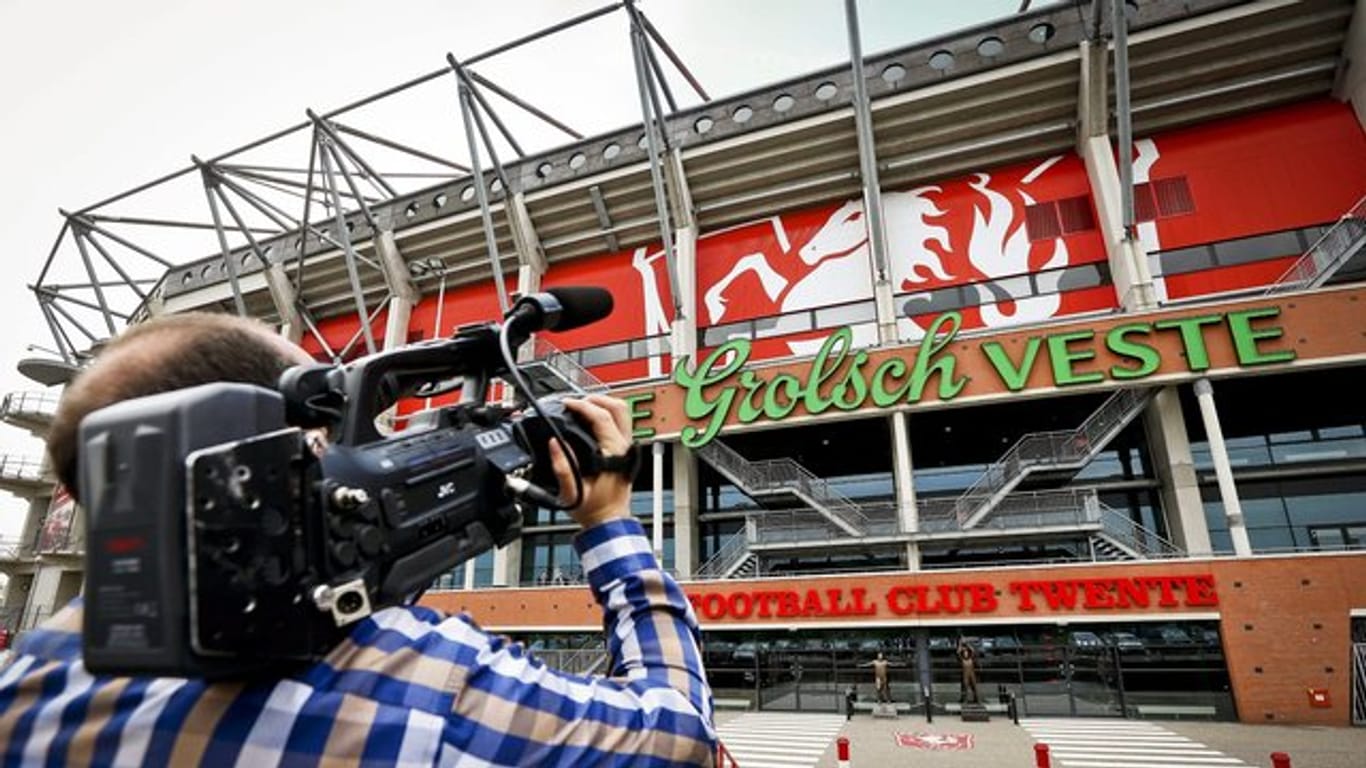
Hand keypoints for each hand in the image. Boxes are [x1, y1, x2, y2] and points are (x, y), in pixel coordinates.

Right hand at [549, 394, 634, 529]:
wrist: (609, 520)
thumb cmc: (594, 509)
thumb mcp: (572, 491)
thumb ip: (562, 468)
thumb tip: (555, 444)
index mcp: (614, 453)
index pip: (602, 416)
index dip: (582, 406)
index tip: (567, 404)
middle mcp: (624, 446)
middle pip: (618, 407)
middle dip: (594, 399)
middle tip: (575, 403)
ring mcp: (627, 446)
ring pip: (622, 412)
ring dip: (602, 404)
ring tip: (581, 408)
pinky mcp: (625, 449)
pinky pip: (620, 422)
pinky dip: (605, 414)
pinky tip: (590, 419)